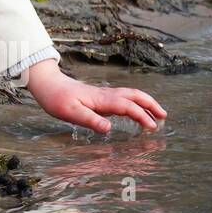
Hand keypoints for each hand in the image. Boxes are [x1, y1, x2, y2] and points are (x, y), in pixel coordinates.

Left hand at [23, 59, 165, 133]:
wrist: (46, 84)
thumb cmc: (56, 99)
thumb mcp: (70, 113)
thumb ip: (90, 120)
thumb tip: (109, 128)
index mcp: (101, 99)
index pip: (127, 106)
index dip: (141, 116)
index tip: (152, 127)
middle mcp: (105, 95)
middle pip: (134, 95)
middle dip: (151, 104)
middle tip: (164, 116)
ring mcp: (103, 94)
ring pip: (130, 95)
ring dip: (145, 102)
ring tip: (156, 114)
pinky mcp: (99, 96)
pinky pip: (122, 98)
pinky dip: (134, 103)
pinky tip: (134, 112)